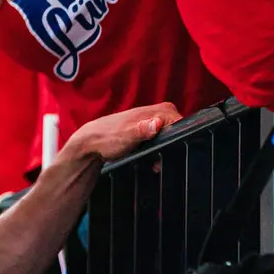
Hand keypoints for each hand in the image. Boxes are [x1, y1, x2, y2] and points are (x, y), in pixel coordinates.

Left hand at [63, 102, 181, 165]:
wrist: (91, 143)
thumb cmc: (107, 138)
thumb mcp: (126, 136)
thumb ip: (142, 130)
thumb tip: (157, 124)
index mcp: (155, 111)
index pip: (181, 121)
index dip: (179, 138)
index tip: (172, 151)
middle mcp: (156, 113)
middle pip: (178, 129)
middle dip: (173, 146)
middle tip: (162, 160)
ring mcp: (151, 121)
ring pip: (170, 136)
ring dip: (165, 151)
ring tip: (155, 163)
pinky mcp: (147, 130)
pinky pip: (161, 140)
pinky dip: (159, 151)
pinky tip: (152, 161)